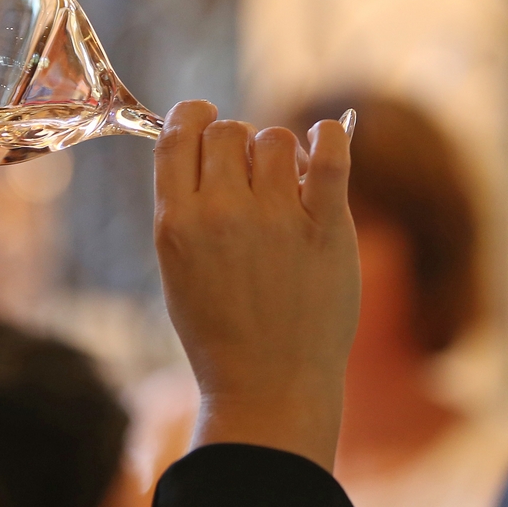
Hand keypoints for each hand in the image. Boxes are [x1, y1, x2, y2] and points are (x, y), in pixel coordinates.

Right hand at [153, 100, 358, 469]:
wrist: (269, 389)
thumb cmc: (222, 335)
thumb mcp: (178, 270)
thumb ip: (187, 210)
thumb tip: (207, 148)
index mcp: (176, 222)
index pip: (176, 134)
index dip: (192, 117)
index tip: (206, 121)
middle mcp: (221, 213)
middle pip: (228, 131)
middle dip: (238, 144)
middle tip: (252, 177)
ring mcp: (274, 219)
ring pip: (276, 138)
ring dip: (282, 153)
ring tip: (288, 187)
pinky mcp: (325, 228)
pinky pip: (330, 154)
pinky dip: (330, 137)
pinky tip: (327, 142)